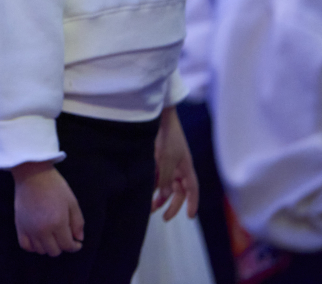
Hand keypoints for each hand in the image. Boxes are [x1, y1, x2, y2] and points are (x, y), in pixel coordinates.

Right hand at [12, 161, 83, 255]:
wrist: (32, 174)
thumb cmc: (55, 186)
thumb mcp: (72, 202)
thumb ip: (78, 223)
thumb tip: (79, 239)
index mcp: (58, 223)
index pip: (67, 246)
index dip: (75, 246)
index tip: (77, 242)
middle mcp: (42, 230)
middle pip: (54, 251)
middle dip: (62, 246)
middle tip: (64, 237)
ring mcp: (29, 228)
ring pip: (40, 250)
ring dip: (48, 247)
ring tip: (52, 237)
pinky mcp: (19, 225)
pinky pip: (25, 245)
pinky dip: (33, 247)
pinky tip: (38, 240)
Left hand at [153, 105, 198, 219]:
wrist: (159, 118)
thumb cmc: (168, 137)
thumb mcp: (167, 158)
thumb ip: (166, 178)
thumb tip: (165, 195)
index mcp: (186, 169)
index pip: (193, 190)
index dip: (193, 203)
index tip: (191, 217)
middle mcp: (179, 169)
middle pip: (178, 192)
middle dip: (172, 205)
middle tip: (163, 218)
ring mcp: (168, 165)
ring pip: (166, 186)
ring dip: (159, 197)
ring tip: (149, 208)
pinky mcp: (157, 160)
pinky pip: (156, 177)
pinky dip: (152, 186)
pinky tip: (144, 193)